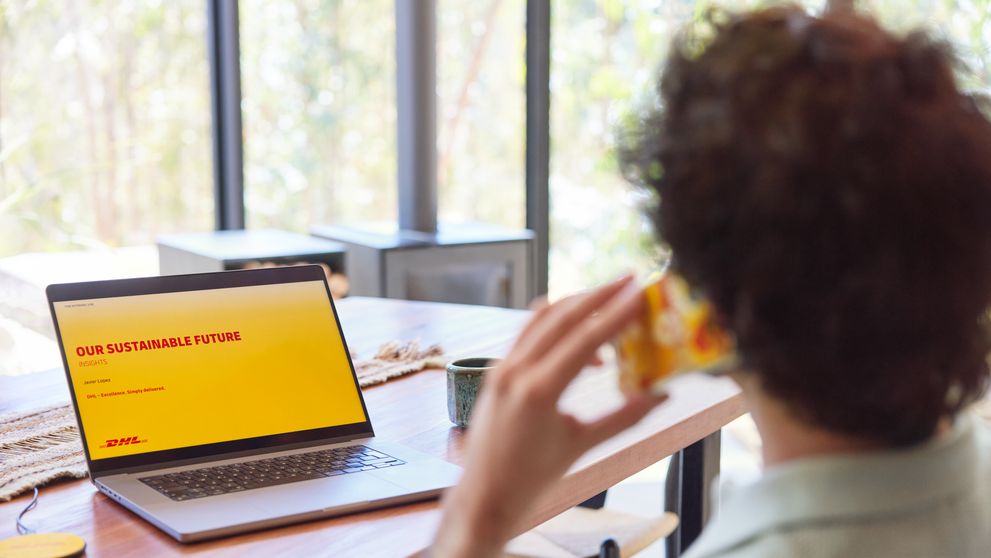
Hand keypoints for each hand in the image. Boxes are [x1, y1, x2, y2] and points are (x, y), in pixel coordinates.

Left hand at [431, 276, 668, 557]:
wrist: (483, 499)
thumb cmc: (531, 481)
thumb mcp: (582, 446)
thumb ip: (625, 417)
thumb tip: (663, 395)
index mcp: (539, 391)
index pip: (585, 339)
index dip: (615, 313)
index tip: (640, 292)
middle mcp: (516, 371)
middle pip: (562, 316)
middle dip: (598, 295)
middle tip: (629, 280)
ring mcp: (501, 368)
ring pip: (541, 319)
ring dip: (576, 304)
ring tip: (608, 299)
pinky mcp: (495, 372)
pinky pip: (527, 334)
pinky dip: (554, 324)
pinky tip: (579, 334)